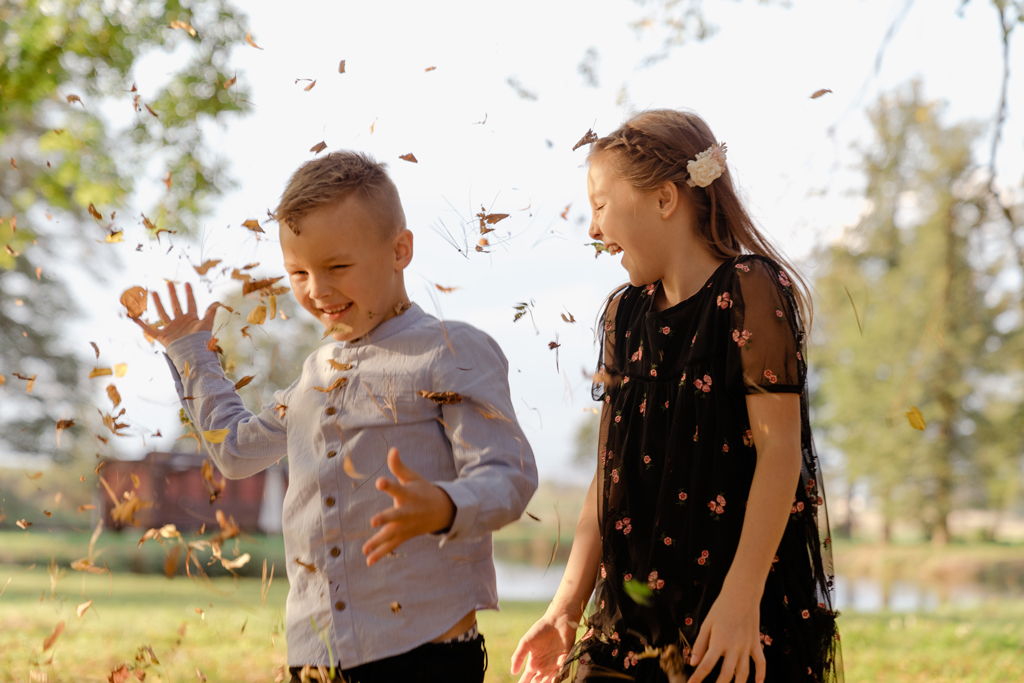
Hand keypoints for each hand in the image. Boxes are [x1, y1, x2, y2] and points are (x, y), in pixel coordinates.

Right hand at [129, 281, 218, 347]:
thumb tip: (217, 302)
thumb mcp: (207, 325)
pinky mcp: (163, 336)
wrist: (192, 354)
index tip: (187, 283)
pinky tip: (135, 318)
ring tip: (154, 292)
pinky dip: (142, 325)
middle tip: (169, 283)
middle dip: (172, 294)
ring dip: (158, 303)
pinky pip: (150, 330)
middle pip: (175, 305)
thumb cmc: (200, 341)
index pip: (190, 304)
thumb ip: (210, 313)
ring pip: (163, 313)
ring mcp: (171, 328)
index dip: (189, 294)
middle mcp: (180, 322)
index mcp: (191, 319)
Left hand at [362, 447, 455, 566]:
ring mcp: (406, 526)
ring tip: (364, 549)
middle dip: (385, 518)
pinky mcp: (405, 535)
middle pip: (395, 516)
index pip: (397, 488)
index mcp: (409, 495)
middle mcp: (407, 512)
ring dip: (378, 542)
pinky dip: (381, 553)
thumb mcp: (413, 478)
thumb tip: (392, 449)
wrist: (443, 511)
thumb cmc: (424, 491)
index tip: (380, 482)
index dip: (389, 485)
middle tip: (374, 521)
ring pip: (391, 535)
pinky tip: (368, 561)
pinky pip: (392, 546)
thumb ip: (399, 467)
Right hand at [510, 611, 578, 682]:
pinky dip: (556, 679)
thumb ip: (518, 656)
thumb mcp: (526, 642)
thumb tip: (513, 672)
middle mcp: (543, 667)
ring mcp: (554, 666)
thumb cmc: (540, 630)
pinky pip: (560, 675)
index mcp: (533, 663)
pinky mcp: (564, 663)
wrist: (558, 622)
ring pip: (548, 681)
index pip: (526, 679)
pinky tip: (552, 681)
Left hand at [689, 586, 765, 682]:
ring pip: (744, 673)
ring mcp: (747, 647)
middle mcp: (734, 647)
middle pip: (726, 675)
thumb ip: (700, 645)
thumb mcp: (707, 624)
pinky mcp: (756, 644)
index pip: (706, 666)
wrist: (742, 595)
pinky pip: (761, 663)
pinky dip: (761, 675)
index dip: (698, 678)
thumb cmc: (721, 608)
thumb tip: (693, 663)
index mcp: (719, 642)